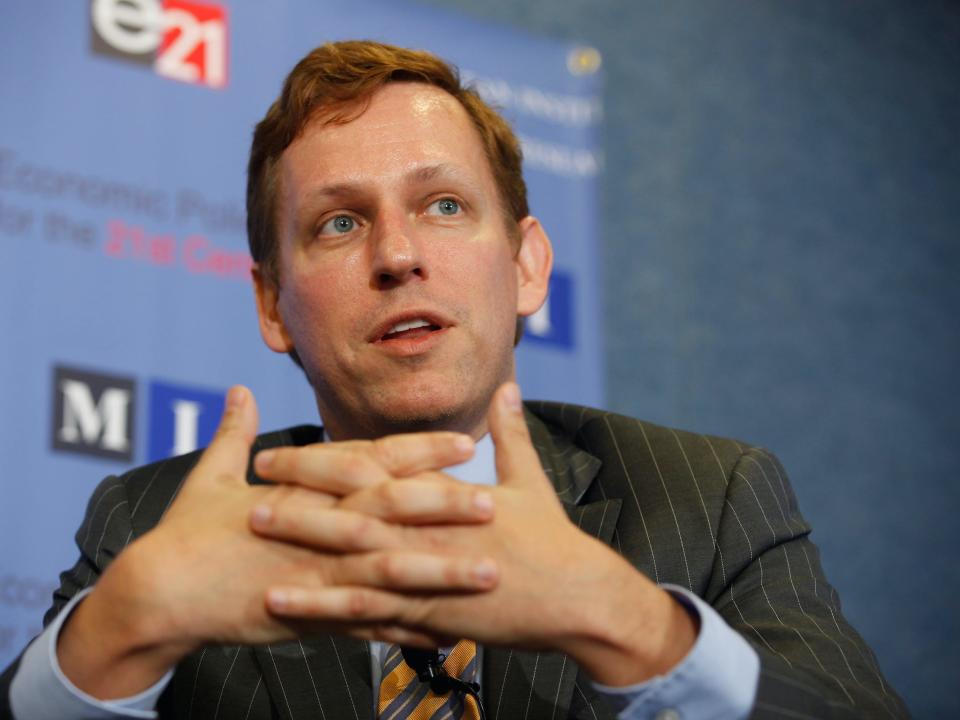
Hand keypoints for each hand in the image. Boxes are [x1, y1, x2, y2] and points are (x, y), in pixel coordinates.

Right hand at [56, 386, 494, 698]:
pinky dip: (404, 629)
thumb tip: (237, 391)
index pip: (373, 462)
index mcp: (304, 490)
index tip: (466, 442)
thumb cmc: (186, 533)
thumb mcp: (210, 477)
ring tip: (488, 575)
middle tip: (497, 505)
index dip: (422, 451)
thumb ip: (235, 434)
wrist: (159, 594)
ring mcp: (317, 575)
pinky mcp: (309, 618)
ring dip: (442, 573)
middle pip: (393, 513)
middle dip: (447, 509)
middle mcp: (317, 528)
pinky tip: (445, 634)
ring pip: (390, 572)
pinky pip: (365, 625)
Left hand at [260, 383, 697, 684]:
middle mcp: (426, 531)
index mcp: (442, 495)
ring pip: (353, 561)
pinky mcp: (430, 615)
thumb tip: (508, 389)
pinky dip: (326, 612)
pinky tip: (288, 608)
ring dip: (302, 551)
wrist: (578, 598)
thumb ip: (510, 435)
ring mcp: (425, 575)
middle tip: (250, 489)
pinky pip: (371, 616)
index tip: (275, 456)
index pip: (369, 472)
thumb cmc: (553, 539)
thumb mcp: (530, 480)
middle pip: (351, 510)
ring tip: (257, 542)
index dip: (318, 463)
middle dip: (298, 498)